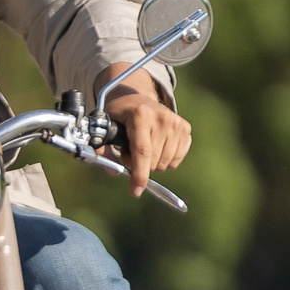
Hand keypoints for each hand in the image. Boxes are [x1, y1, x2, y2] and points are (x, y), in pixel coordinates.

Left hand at [100, 65, 192, 196]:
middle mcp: (161, 118)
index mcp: (140, 116)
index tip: (135, 191)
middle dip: (139, 165)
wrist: (137, 97)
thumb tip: (114, 173)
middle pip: (153, 161)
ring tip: (143, 145)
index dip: (139, 175)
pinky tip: (157, 145)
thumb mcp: (105, 127)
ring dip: (152, 162)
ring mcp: (176, 123)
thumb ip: (103, 150)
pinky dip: (165, 159)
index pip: (142, 151)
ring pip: (165, 164)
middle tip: (130, 150)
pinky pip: (176, 160)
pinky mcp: (185, 128)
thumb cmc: (119, 115)